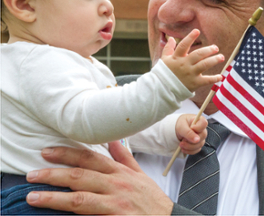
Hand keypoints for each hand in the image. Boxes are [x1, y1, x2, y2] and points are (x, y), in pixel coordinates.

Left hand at [26, 144, 173, 214]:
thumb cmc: (151, 198)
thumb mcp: (139, 174)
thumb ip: (124, 158)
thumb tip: (112, 140)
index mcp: (119, 171)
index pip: (89, 157)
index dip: (67, 153)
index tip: (47, 152)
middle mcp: (116, 184)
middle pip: (80, 175)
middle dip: (53, 173)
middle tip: (31, 174)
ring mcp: (115, 203)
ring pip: (80, 198)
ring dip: (54, 197)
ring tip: (33, 197)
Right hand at [161, 29, 223, 91]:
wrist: (163, 89)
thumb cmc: (165, 73)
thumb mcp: (164, 59)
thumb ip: (168, 48)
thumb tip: (172, 38)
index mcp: (177, 57)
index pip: (184, 45)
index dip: (190, 37)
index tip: (197, 31)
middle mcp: (184, 64)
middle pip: (198, 54)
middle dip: (208, 50)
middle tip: (215, 48)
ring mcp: (190, 74)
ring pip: (204, 65)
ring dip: (214, 60)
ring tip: (221, 57)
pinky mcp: (194, 83)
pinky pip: (206, 80)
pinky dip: (214, 78)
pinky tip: (220, 76)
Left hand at [176, 114, 207, 154]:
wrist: (176, 130)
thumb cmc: (180, 124)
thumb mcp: (181, 126)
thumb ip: (188, 132)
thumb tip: (197, 140)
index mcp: (199, 120)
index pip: (204, 123)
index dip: (198, 127)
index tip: (191, 129)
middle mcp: (202, 129)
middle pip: (203, 135)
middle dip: (191, 139)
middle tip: (183, 140)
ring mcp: (201, 137)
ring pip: (200, 144)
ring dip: (189, 146)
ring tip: (181, 144)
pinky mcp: (198, 144)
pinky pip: (197, 150)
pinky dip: (189, 151)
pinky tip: (183, 148)